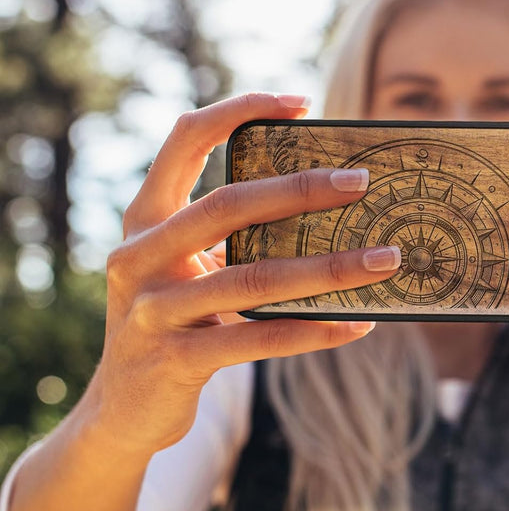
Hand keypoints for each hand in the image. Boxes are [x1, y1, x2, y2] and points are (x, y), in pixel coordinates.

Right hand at [86, 93, 400, 457]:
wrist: (122, 408)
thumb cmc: (173, 319)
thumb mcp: (186, 267)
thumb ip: (230, 235)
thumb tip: (325, 205)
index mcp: (145, 218)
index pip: (186, 140)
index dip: (240, 110)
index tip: (301, 102)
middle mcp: (140, 255)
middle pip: (227, 205)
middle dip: (301, 189)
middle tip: (361, 182)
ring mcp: (152, 310)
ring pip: (255, 278)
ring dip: (330, 267)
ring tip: (385, 259)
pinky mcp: (175, 360)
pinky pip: (259, 339)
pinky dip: (315, 330)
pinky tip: (358, 324)